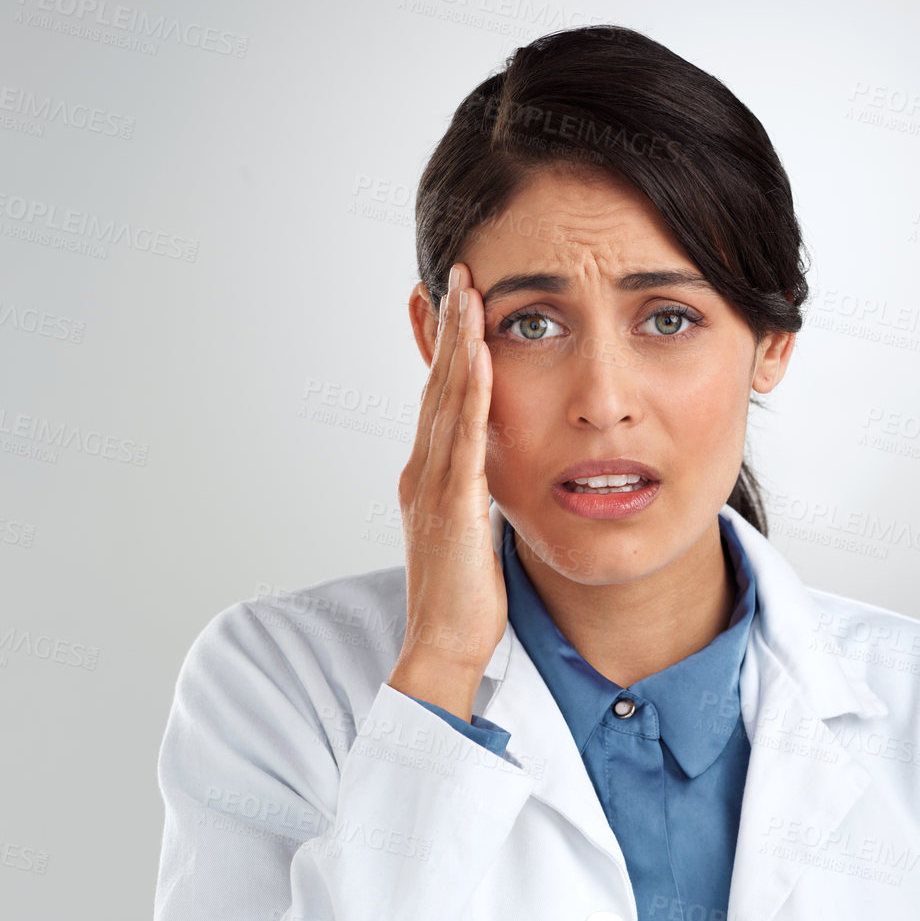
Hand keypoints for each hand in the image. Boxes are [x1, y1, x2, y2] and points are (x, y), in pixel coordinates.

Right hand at [387, 262, 503, 718]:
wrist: (442, 648)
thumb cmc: (463, 602)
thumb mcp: (474, 536)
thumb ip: (478, 499)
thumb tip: (494, 479)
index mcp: (430, 480)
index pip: (439, 400)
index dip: (447, 349)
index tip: (457, 302)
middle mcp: (423, 474)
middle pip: (436, 385)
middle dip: (447, 327)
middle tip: (458, 271)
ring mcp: (433, 488)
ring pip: (445, 400)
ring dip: (456, 342)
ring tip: (468, 290)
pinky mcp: (451, 507)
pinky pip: (464, 439)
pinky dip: (471, 393)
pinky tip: (479, 355)